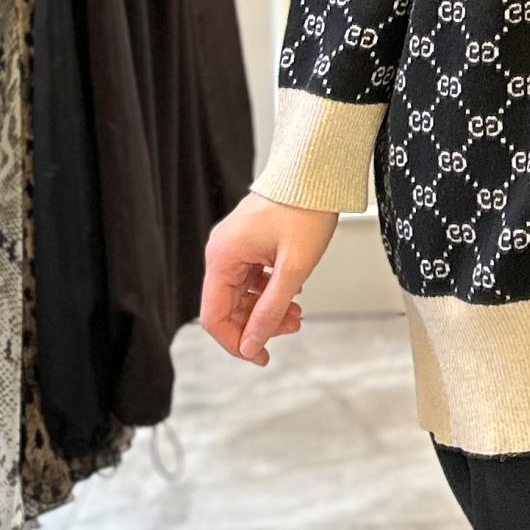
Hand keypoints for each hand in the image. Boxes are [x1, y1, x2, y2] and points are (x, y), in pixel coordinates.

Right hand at [200, 192, 336, 365]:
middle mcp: (221, 252)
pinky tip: (292, 292)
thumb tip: (252, 346)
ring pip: (242, 294)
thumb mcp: (293, 268)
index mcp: (222, 258)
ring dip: (267, 309)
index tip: (261, 357)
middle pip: (229, 307)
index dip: (236, 343)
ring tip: (297, 312)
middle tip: (292, 327)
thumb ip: (270, 310)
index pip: (214, 317)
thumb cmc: (306, 210)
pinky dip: (270, 290)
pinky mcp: (247, 242)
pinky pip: (251, 278)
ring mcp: (233, 246)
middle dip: (259, 324)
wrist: (316, 172)